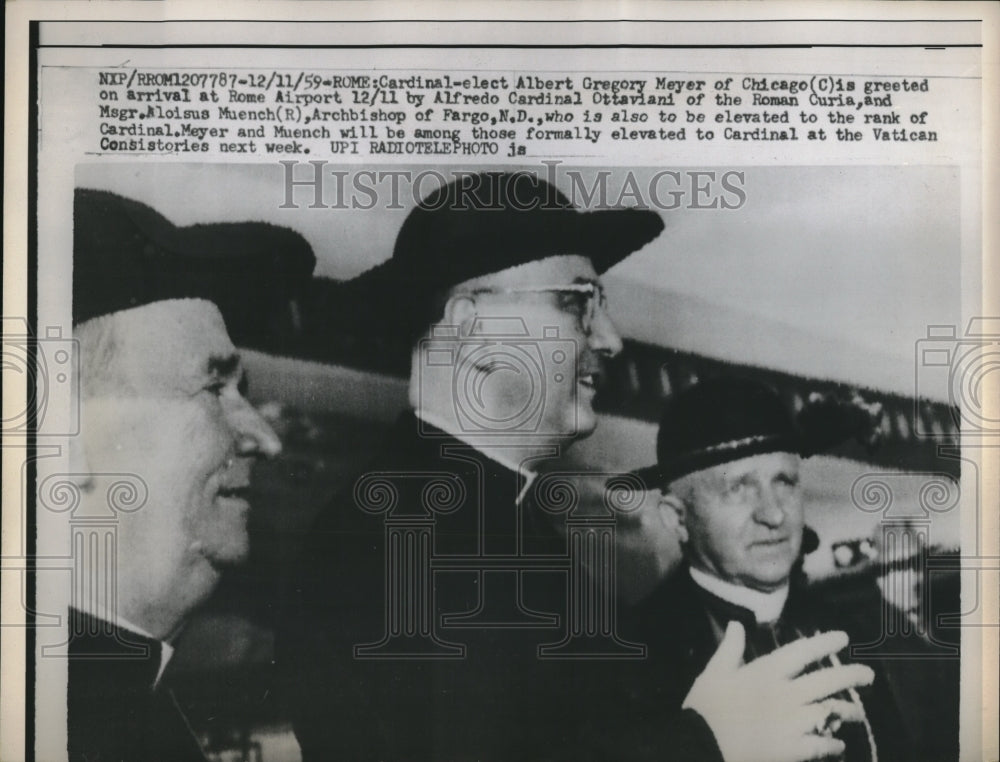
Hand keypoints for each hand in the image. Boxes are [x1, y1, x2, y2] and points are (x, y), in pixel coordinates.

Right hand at [682, 622, 873, 761]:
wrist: (701, 745)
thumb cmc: (705, 707)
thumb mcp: (714, 672)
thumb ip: (730, 648)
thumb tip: (736, 624)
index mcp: (767, 671)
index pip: (803, 651)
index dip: (825, 642)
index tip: (843, 638)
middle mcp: (786, 693)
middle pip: (828, 681)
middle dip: (852, 676)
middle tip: (868, 675)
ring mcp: (792, 722)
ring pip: (831, 712)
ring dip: (847, 712)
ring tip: (857, 713)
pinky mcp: (793, 749)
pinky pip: (823, 745)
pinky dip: (834, 745)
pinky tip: (839, 746)